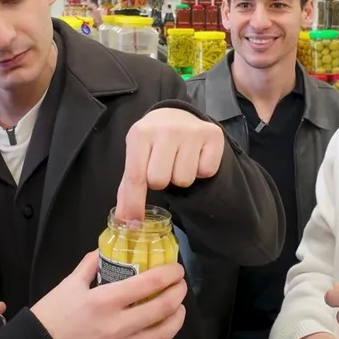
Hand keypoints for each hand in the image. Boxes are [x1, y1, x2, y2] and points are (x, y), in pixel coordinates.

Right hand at [32, 251, 187, 338]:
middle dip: (178, 293)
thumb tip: (104, 250)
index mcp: (105, 301)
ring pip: (162, 334)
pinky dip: (155, 338)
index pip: (149, 284)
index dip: (169, 274)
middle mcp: (118, 326)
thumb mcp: (68, 285)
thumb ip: (89, 265)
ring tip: (178, 309)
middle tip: (180, 285)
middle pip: (163, 308)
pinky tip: (155, 329)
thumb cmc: (50, 318)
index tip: (176, 269)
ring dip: (176, 319)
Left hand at [115, 107, 224, 221]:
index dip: (134, 203)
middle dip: (161, 182)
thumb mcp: (136, 156)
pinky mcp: (213, 134)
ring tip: (179, 161)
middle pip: (161, 180)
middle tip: (163, 168)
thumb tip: (125, 220)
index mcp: (140, 133)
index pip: (136, 176)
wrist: (176, 115)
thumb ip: (129, 187)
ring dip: (181, 177)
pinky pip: (206, 172)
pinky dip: (201, 171)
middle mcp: (166, 129)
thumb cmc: (152, 141)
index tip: (133, 224)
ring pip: (184, 179)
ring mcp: (191, 131)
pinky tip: (195, 157)